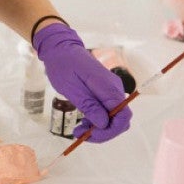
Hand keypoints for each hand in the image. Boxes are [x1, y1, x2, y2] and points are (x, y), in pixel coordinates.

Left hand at [33, 23, 131, 141]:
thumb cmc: (63, 65)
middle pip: (120, 119)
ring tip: (79, 129)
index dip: (110, 130)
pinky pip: (107, 109)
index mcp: (107, 86)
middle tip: (81, 134)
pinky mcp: (104, 91)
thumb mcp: (71, 88)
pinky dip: (97, 119)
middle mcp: (113, 88)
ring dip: (99, 127)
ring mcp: (110, 89)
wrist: (60, 48)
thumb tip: (104, 124)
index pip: (122, 115)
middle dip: (104, 132)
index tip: (90, 135)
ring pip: (114, 116)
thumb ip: (89, 105)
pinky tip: (83, 122)